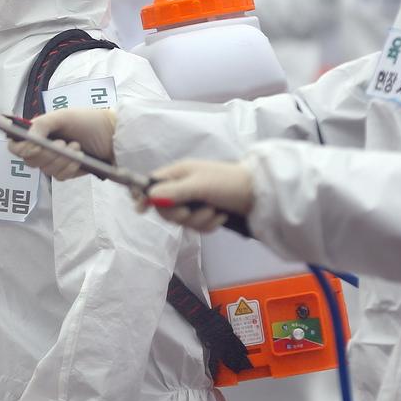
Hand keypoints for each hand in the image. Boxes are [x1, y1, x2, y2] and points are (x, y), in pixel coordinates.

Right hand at [7, 108, 116, 179]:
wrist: (113, 134)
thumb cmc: (88, 121)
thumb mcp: (63, 116)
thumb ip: (41, 124)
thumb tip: (28, 139)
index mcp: (38, 132)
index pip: (16, 146)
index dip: (21, 149)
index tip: (34, 147)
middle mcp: (43, 148)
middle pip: (30, 161)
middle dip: (47, 154)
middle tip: (62, 143)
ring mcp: (55, 161)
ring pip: (45, 170)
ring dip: (61, 160)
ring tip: (76, 146)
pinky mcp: (67, 172)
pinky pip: (60, 176)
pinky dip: (69, 168)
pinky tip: (80, 158)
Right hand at [135, 160, 253, 231]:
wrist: (259, 193)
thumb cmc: (227, 183)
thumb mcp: (199, 185)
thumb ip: (174, 192)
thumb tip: (149, 197)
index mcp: (179, 173)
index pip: (152, 184)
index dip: (145, 196)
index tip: (141, 209)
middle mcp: (183, 186)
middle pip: (165, 207)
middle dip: (178, 214)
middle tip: (189, 212)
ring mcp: (195, 200)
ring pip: (182, 220)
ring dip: (198, 220)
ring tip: (214, 212)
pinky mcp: (206, 213)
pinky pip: (197, 226)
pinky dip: (208, 225)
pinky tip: (220, 217)